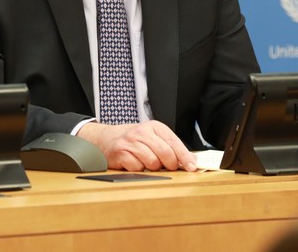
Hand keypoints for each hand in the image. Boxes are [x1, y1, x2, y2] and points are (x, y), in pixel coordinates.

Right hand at [77, 120, 196, 171]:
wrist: (105, 138)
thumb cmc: (133, 140)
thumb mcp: (152, 137)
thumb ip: (170, 147)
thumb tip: (191, 161)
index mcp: (154, 127)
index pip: (174, 142)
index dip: (184, 156)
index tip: (192, 166)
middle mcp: (142, 132)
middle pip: (165, 153)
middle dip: (170, 165)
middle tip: (167, 167)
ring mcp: (130, 142)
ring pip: (152, 163)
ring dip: (152, 167)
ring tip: (146, 162)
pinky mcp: (120, 153)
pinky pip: (138, 168)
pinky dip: (139, 170)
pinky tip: (135, 163)